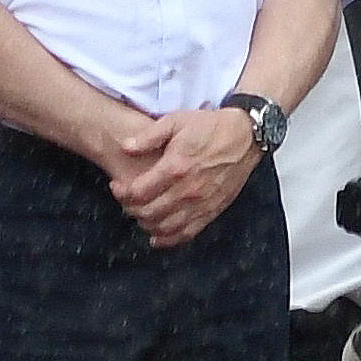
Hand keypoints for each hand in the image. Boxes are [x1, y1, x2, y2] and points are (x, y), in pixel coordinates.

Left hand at [109, 105, 264, 247]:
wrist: (245, 136)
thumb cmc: (209, 127)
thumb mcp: (176, 121)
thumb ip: (148, 136)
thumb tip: (125, 148)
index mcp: (175, 167)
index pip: (138, 192)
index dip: (122, 193)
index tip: (116, 187)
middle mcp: (187, 190)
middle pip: (148, 213)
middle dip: (131, 209)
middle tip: (127, 201)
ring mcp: (201, 204)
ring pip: (165, 227)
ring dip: (147, 225)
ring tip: (140, 215)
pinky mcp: (212, 210)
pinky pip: (187, 233)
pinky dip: (169, 239)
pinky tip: (157, 237)